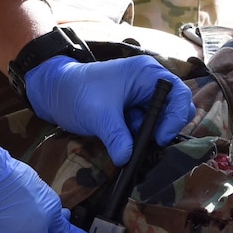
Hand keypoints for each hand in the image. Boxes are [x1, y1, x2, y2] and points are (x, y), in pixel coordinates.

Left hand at [23, 55, 194, 164]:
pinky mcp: (133, 114)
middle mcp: (149, 85)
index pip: (178, 94)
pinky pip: (146, 130)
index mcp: (146, 73)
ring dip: (148, 138)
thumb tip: (127, 159)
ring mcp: (141, 100)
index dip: (175, 117)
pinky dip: (139, 141)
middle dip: (163, 130)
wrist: (54, 93)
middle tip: (148, 145)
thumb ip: (116, 136)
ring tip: (129, 146)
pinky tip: (125, 147)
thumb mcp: (98, 115)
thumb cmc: (77, 92)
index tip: (160, 138)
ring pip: (160, 124)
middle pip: (174, 110)